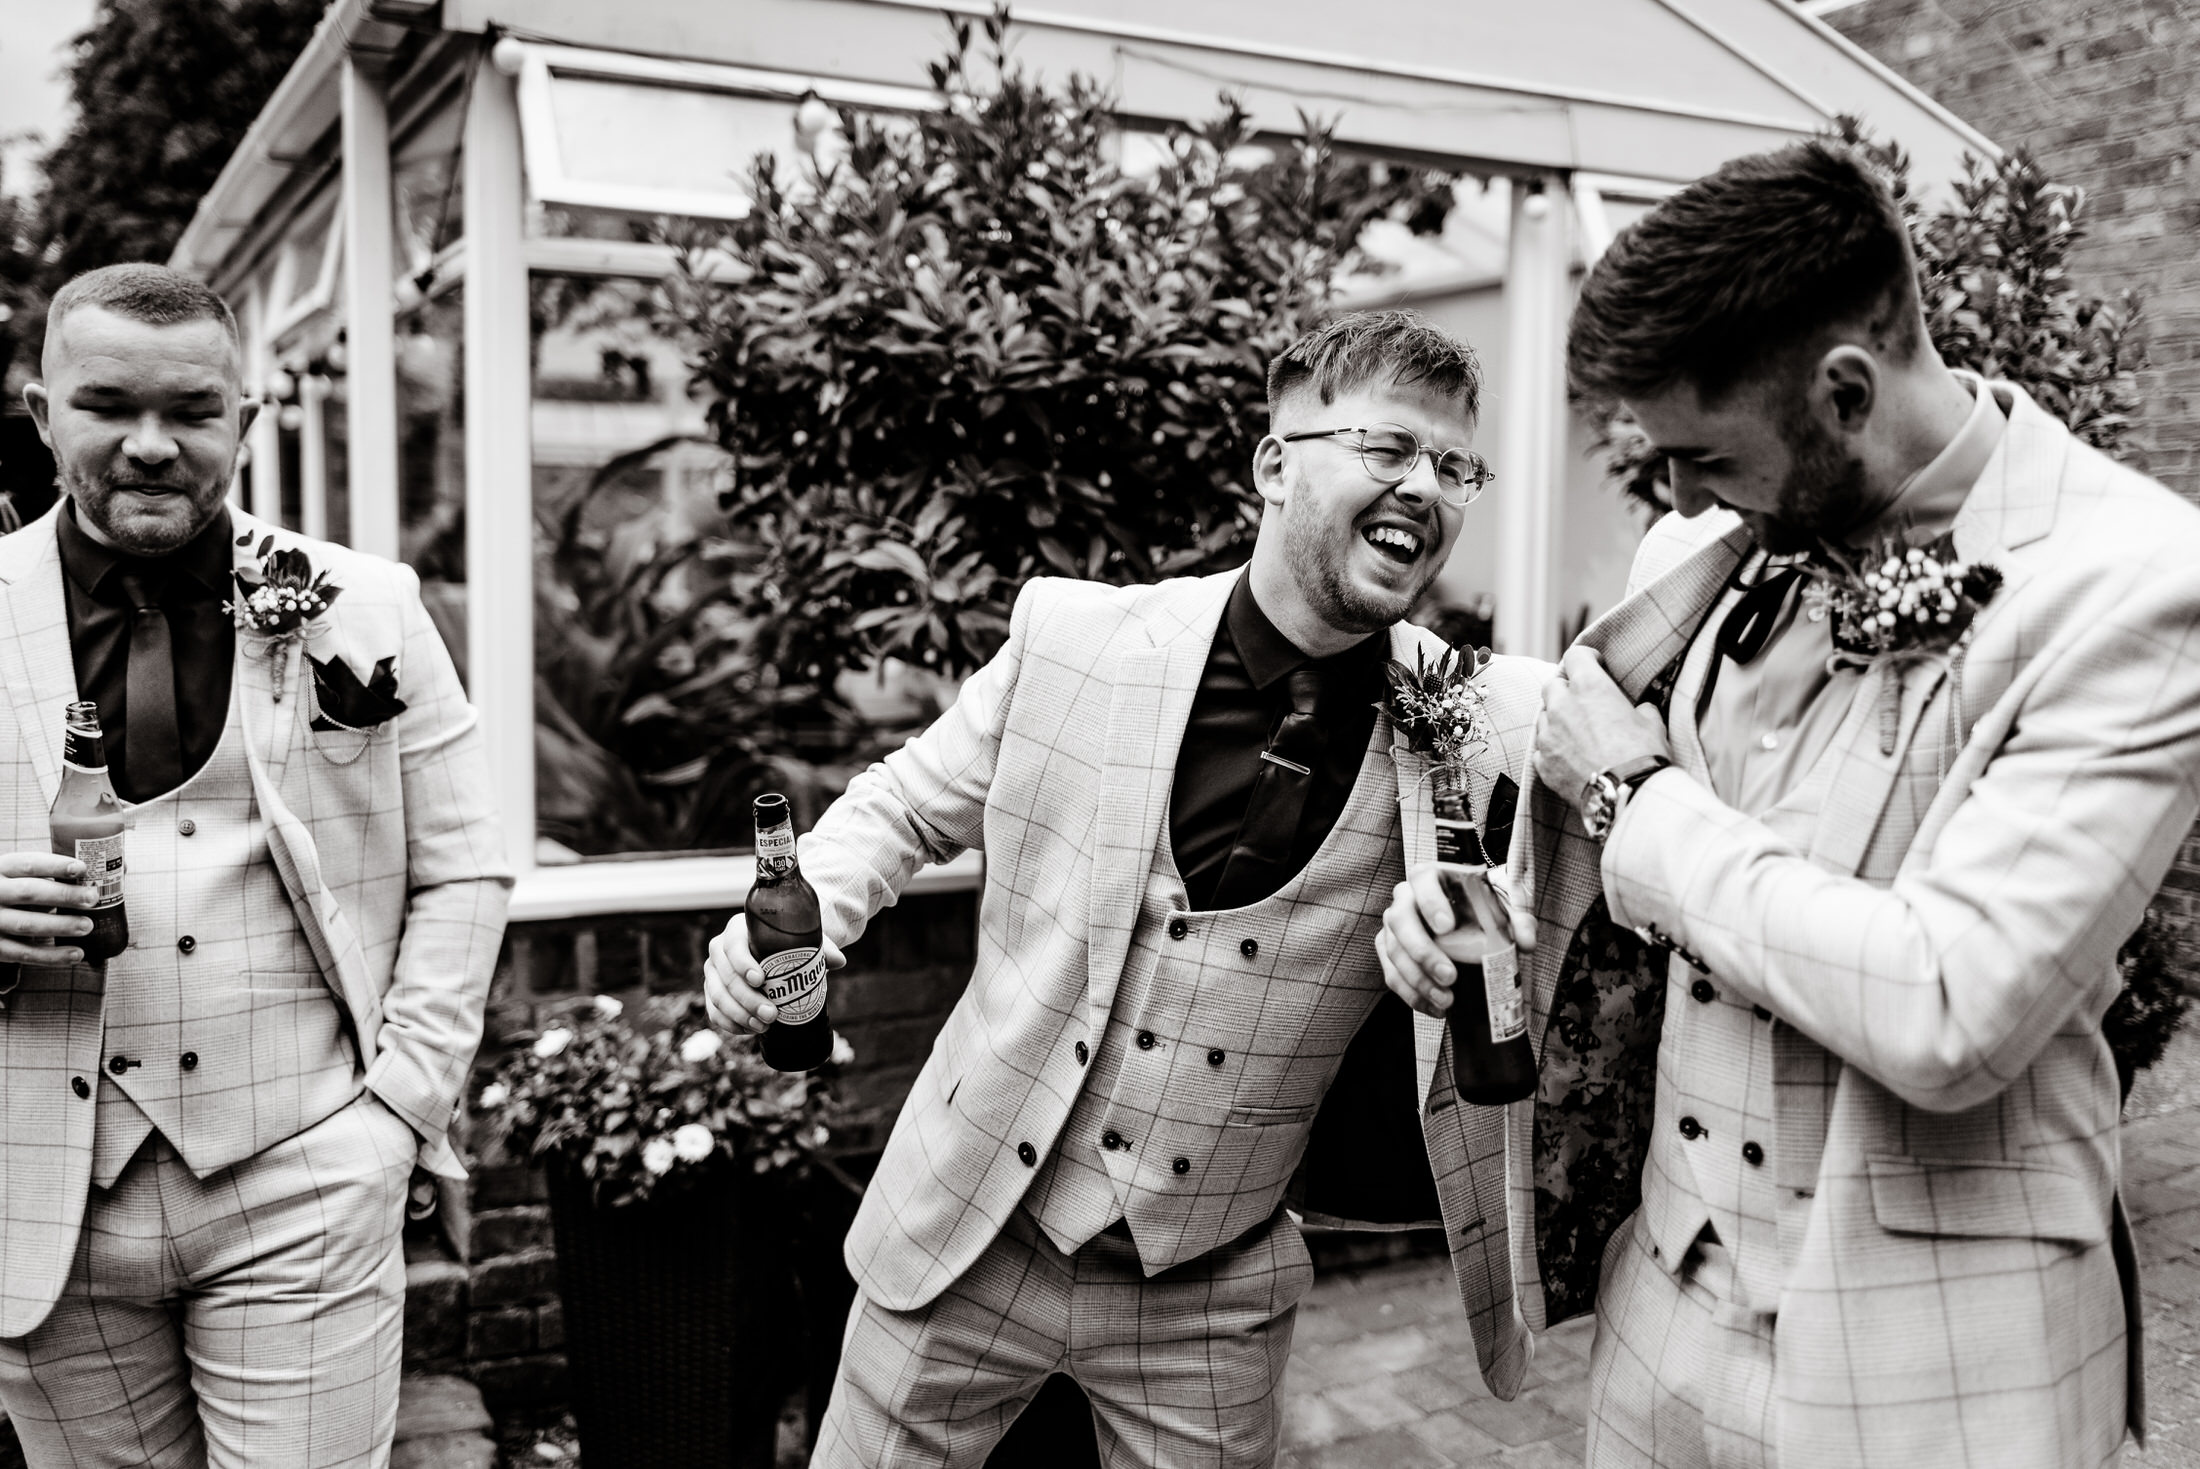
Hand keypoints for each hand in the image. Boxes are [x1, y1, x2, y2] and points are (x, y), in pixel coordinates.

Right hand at [0, 853, 102, 966]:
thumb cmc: (16, 888)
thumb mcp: (24, 875)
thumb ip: (59, 872)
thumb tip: (121, 869)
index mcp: (3, 868)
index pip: (29, 864)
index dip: (56, 865)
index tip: (83, 868)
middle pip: (29, 892)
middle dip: (63, 895)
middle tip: (93, 898)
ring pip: (26, 924)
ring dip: (60, 926)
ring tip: (88, 925)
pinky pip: (24, 953)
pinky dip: (52, 956)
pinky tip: (77, 954)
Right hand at [703, 914, 846, 1034]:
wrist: (776, 952)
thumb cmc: (790, 944)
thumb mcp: (804, 941)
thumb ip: (822, 948)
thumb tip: (839, 961)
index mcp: (737, 929)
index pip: (734, 945)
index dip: (743, 964)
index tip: (761, 980)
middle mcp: (719, 948)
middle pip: (725, 976)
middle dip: (747, 999)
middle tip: (771, 1015)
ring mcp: (713, 971)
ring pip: (717, 996)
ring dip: (739, 1015)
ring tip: (763, 1027)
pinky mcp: (712, 991)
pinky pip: (713, 1011)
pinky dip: (729, 1023)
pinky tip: (748, 1030)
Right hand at [1378, 862, 1537, 1017]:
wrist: (1470, 918)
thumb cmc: (1483, 907)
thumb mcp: (1505, 908)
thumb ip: (1519, 920)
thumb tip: (1526, 943)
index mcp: (1431, 877)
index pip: (1423, 880)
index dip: (1430, 902)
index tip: (1447, 927)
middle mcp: (1406, 898)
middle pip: (1400, 920)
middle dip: (1422, 952)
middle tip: (1449, 976)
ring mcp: (1395, 925)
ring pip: (1393, 951)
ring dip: (1417, 980)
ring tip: (1446, 999)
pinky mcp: (1390, 951)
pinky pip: (1392, 974)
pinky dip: (1411, 995)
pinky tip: (1434, 1008)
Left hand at [1533, 646, 1672, 815]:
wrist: (1626, 796)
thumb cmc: (1642, 756)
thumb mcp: (1652, 723)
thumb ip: (1640, 710)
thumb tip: (1640, 711)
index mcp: (1589, 687)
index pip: (1576, 656)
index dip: (1586, 659)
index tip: (1594, 666)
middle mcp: (1562, 706)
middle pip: (1553, 685)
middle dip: (1566, 689)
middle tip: (1582, 701)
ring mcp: (1548, 735)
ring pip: (1544, 716)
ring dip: (1557, 719)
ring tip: (1578, 732)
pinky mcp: (1543, 762)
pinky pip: (1542, 748)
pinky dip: (1553, 748)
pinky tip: (1570, 757)